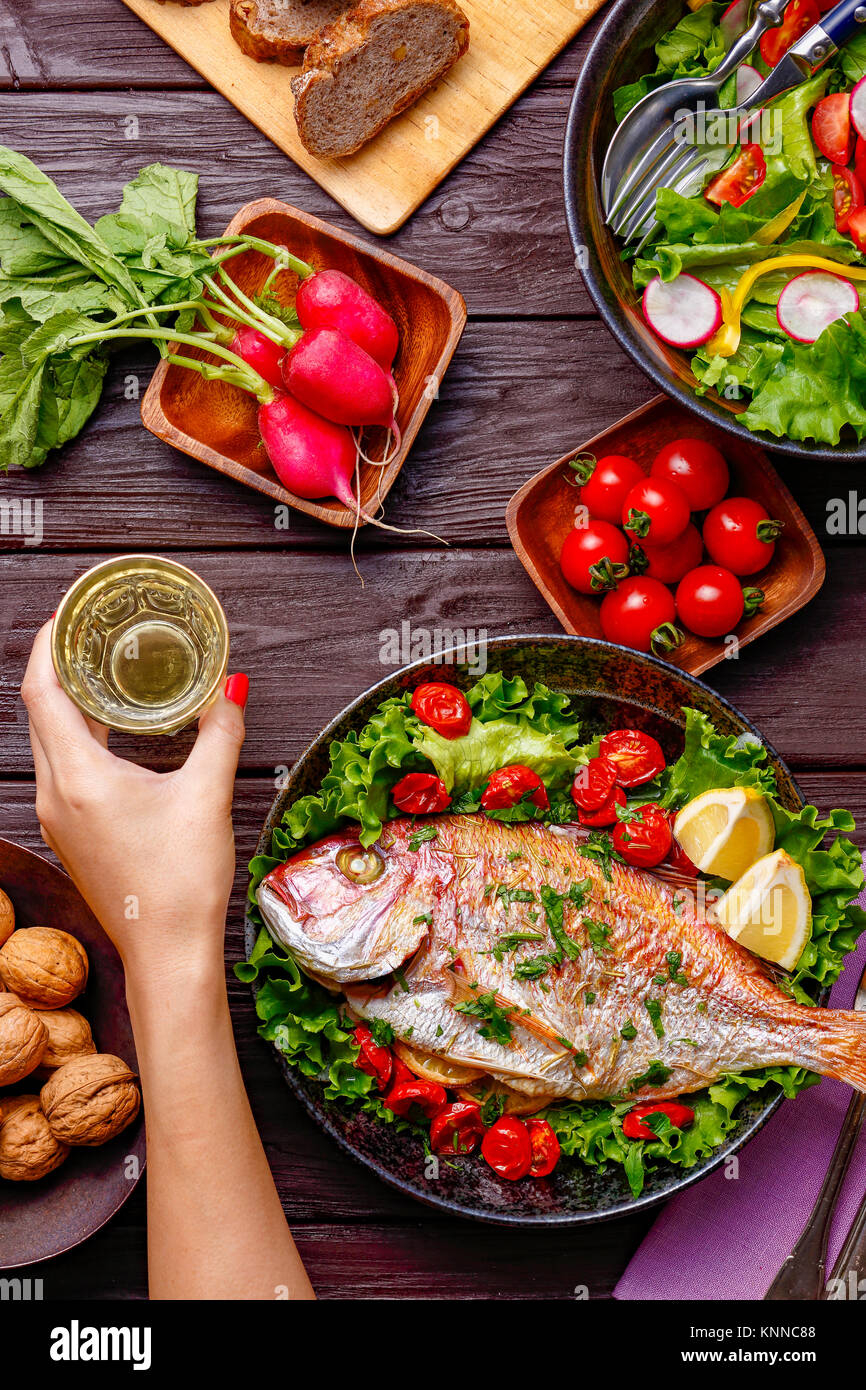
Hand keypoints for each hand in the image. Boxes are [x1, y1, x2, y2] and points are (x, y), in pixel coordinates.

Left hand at [21, 621, 248, 992]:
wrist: (167, 952)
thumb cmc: (181, 882)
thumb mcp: (207, 795)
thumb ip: (220, 733)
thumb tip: (231, 687)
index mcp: (79, 777)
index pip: (42, 693)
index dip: (48, 648)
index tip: (66, 617)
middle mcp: (57, 795)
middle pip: (40, 714)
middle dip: (58, 669)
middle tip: (87, 636)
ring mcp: (60, 818)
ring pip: (48, 743)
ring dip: (68, 706)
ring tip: (100, 675)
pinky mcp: (73, 835)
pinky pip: (62, 770)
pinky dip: (78, 739)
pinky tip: (111, 735)